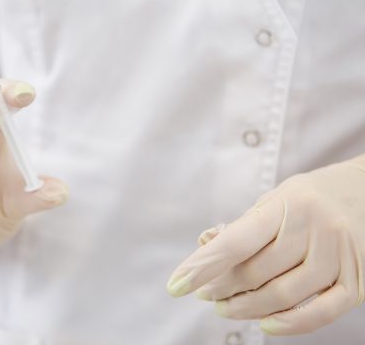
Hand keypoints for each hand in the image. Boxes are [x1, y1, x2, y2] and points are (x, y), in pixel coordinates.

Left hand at [166, 156, 364, 334]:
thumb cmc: (312, 197)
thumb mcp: (276, 198)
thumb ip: (245, 226)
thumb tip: (205, 246)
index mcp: (288, 203)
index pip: (236, 242)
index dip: (203, 266)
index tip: (176, 285)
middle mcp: (315, 228)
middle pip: (255, 272)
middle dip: (221, 288)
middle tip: (205, 293)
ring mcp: (339, 256)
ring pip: (282, 295)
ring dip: (246, 308)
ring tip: (225, 307)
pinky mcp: (358, 281)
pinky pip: (321, 313)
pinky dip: (290, 324)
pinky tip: (265, 325)